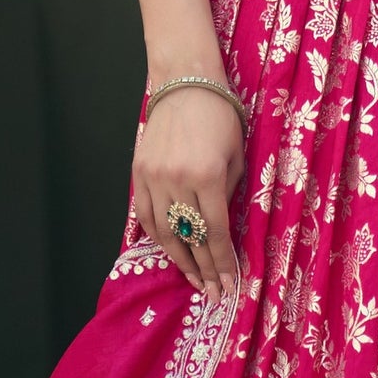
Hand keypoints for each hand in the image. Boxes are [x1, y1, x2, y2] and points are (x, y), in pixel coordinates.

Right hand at [132, 85, 244, 301]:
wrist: (185, 83)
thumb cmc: (220, 117)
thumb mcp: (238, 157)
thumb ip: (230, 195)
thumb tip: (222, 231)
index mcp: (208, 176)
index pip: (215, 232)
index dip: (223, 262)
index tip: (230, 282)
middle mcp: (177, 181)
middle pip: (190, 238)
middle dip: (204, 270)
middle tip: (214, 293)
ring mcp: (154, 178)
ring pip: (164, 232)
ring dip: (180, 260)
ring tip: (194, 280)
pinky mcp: (139, 173)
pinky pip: (145, 215)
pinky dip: (157, 237)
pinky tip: (169, 253)